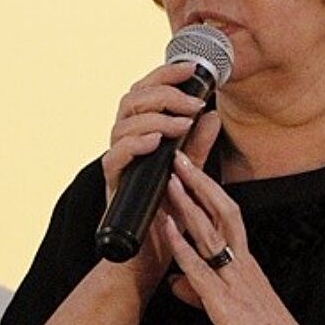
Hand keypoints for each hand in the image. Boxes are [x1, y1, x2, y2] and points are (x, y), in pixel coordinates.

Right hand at [101, 62, 221, 292]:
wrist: (150, 256)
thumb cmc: (167, 214)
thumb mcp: (190, 173)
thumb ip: (198, 145)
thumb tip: (213, 114)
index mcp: (141, 133)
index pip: (147, 90)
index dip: (167, 74)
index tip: (194, 69)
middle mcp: (125, 142)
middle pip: (132, 99)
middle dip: (164, 93)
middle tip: (193, 103)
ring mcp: (117, 162)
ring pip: (123, 122)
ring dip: (155, 118)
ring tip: (181, 125)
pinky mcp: (112, 184)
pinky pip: (115, 156)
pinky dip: (135, 144)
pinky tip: (156, 142)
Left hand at [160, 150, 324, 324]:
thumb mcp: (232, 313)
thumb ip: (204, 294)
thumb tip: (178, 285)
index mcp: (247, 266)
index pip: (228, 218)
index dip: (210, 193)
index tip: (193, 171)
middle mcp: (243, 266)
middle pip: (221, 213)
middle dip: (199, 184)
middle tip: (180, 157)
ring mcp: (234, 282)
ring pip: (210, 233)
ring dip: (187, 205)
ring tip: (170, 180)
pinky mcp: (225, 304)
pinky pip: (201, 269)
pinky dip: (182, 246)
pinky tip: (167, 229)